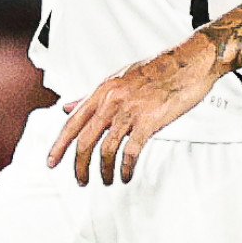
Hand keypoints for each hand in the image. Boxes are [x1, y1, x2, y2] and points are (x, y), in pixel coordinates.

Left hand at [47, 32, 220, 183]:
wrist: (189, 62)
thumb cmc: (157, 70)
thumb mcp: (118, 78)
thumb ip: (92, 96)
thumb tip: (68, 106)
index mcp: (103, 89)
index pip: (73, 121)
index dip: (59, 144)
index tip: (52, 161)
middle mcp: (112, 100)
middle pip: (85, 140)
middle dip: (79, 165)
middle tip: (80, 180)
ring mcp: (130, 111)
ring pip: (105, 149)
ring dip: (103, 171)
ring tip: (106, 180)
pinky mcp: (149, 121)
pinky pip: (130, 152)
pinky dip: (126, 168)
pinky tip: (126, 175)